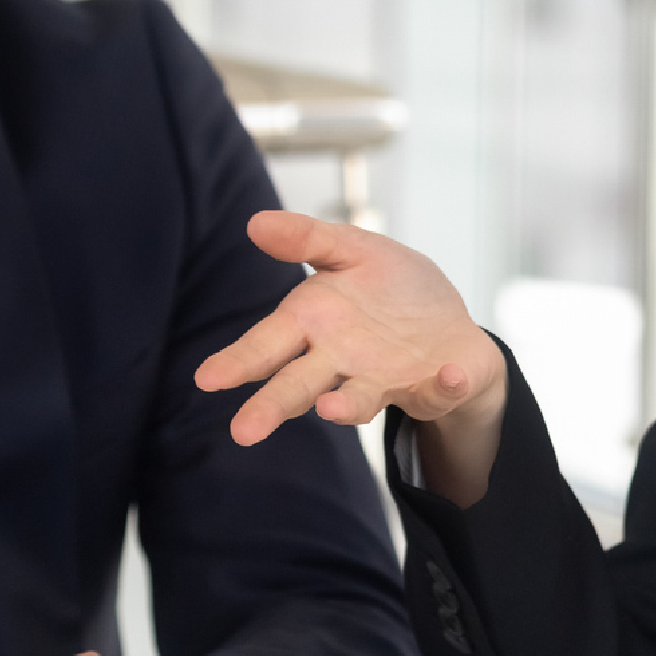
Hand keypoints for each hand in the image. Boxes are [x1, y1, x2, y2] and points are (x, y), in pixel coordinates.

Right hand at [195, 210, 507, 504]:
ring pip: (359, 400)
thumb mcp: (355, 251)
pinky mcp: (431, 389)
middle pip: (299, 385)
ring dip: (347, 407)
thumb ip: (309, 239)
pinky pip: (440, 390)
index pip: (268, 345)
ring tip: (331, 409)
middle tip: (243, 432)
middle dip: (272, 405)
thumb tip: (255, 223)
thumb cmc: (391, 291)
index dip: (239, 361)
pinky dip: (445, 386)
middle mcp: (340, 362)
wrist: (449, 328)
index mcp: (315, 324)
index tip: (206, 379)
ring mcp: (384, 380)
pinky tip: (448, 375)